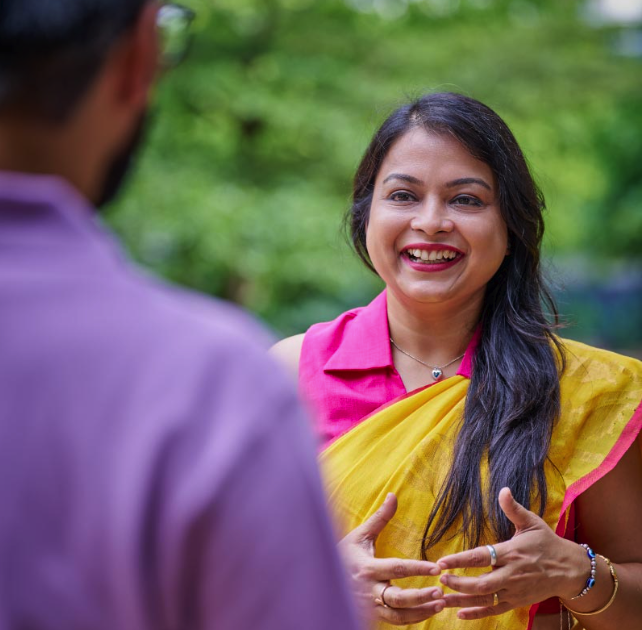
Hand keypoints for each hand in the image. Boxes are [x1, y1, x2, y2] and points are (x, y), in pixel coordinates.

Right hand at [338, 493, 445, 624]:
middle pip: (398, 598)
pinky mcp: (371, 616)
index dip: (418, 568)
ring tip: (440, 605)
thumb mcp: (360, 535)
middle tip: (441, 593)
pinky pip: (394, 622)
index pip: (397, 568)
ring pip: (398, 616)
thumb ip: (380, 517)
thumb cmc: (344, 554)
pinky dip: (412, 619)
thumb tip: (393, 495)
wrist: (321, 579)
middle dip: (421, 597)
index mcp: (367, 568)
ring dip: (421, 612)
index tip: (436, 568)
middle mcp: (369, 590)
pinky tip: (427, 612)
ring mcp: (369, 606)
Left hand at [435, 487, 586, 620]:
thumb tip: (503, 489)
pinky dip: (476, 613)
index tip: (442, 562)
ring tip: (442, 598)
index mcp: (511, 553)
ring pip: (485, 599)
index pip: (481, 557)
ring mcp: (514, 591)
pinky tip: (460, 613)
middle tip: (441, 578)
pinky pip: (494, 610)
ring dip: (462, 600)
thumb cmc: (547, 543)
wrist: (570, 570)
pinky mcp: (516, 602)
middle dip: (459, 583)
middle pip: (481, 584)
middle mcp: (511, 574)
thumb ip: (513, 508)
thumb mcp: (532, 522)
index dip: (460, 560)